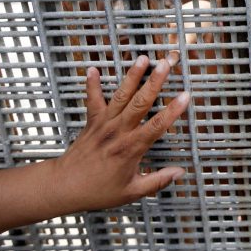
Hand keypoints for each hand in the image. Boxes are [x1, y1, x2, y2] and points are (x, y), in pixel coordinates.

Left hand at [49, 54, 188, 211]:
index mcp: (131, 148)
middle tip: (166, 64)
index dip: (173, 110)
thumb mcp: (131, 191)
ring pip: (121, 95)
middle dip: (155, 82)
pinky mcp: (91, 121)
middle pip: (140, 102)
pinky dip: (92, 84)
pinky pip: (92, 99)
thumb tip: (179, 173)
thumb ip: (157, 181)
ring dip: (133, 76)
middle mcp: (118, 131)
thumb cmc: (98, 191)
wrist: (64, 186)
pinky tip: (93, 69)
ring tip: (144, 58)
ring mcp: (104, 124)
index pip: (157, 125)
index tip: (185, 95)